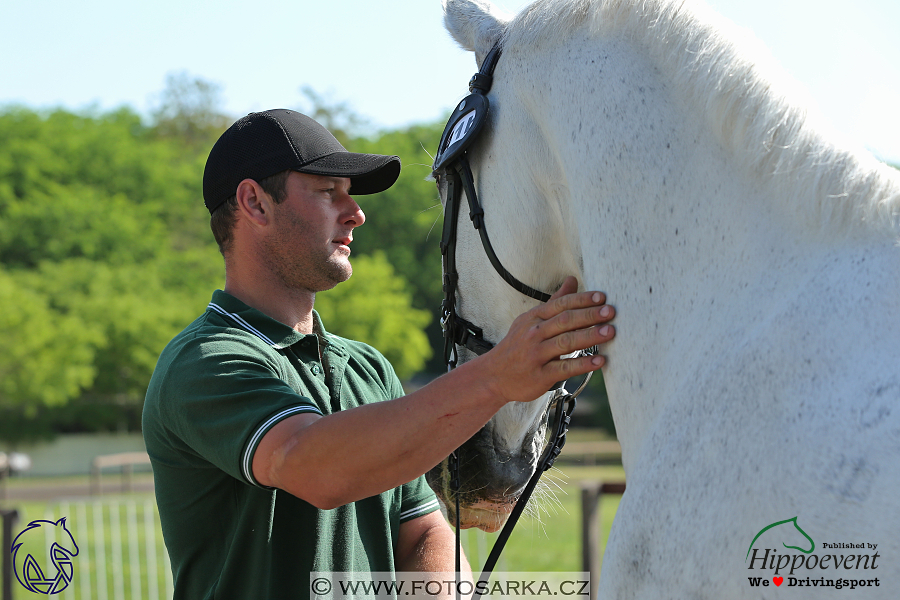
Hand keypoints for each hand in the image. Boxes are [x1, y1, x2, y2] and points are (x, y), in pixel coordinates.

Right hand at [480, 276, 614, 403]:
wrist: (494, 376)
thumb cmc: (517, 346)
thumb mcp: (530, 321)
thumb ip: (554, 302)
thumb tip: (572, 280)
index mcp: (533, 318)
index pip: (560, 305)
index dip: (582, 300)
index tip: (602, 297)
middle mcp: (534, 334)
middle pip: (565, 321)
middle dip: (589, 315)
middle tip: (611, 312)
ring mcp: (537, 355)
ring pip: (566, 342)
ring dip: (590, 336)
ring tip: (610, 332)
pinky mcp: (540, 375)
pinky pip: (564, 368)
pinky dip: (583, 364)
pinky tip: (599, 361)